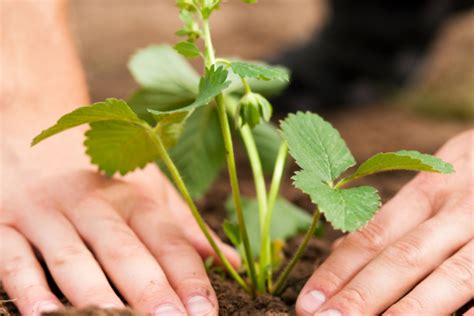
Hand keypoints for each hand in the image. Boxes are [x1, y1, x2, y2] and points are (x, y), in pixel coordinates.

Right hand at [1, 157, 238, 315]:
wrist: (30, 130)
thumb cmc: (100, 173)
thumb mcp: (146, 189)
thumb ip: (184, 228)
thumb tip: (233, 261)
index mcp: (133, 196)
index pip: (168, 239)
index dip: (189, 276)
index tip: (207, 312)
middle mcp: (93, 203)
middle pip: (124, 250)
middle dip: (149, 290)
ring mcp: (46, 213)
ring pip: (72, 258)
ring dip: (95, 293)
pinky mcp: (3, 223)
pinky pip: (14, 259)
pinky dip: (28, 288)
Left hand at [296, 130, 472, 314]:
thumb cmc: (468, 177)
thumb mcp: (430, 185)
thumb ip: (391, 220)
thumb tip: (340, 252)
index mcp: (425, 193)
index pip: (372, 236)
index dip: (338, 271)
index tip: (308, 302)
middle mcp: (456, 211)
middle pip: (403, 257)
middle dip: (362, 294)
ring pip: (451, 276)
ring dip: (411, 310)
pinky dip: (472, 312)